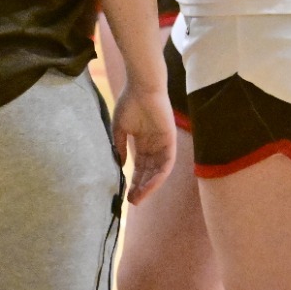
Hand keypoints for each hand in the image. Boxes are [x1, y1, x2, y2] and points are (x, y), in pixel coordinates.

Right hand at [112, 84, 176, 204]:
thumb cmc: (129, 103)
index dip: (133, 181)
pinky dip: (158, 177)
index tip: (125, 194)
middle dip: (140, 187)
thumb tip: (119, 165)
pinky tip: (149, 186)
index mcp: (142, 143)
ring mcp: (163, 145)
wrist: (142, 88)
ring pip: (158, 172)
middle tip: (132, 201)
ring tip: (139, 198)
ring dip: (149, 186)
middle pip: (148, 173)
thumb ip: (119, 146)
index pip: (139, 167)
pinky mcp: (170, 142)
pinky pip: (166, 164)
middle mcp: (154, 146)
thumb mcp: (119, 128)